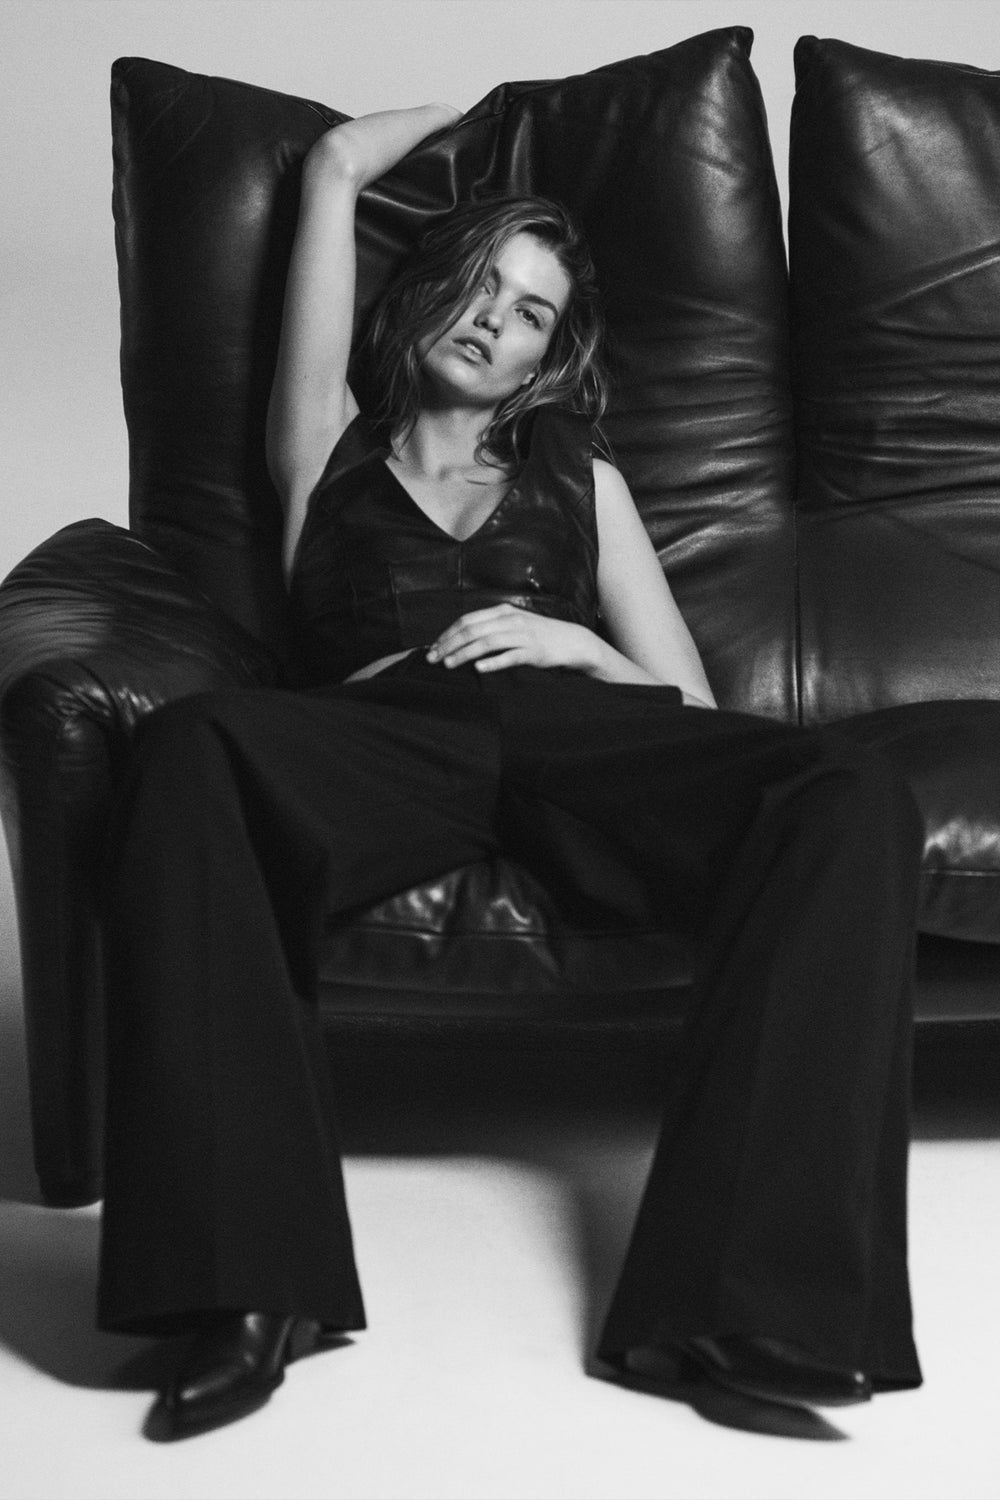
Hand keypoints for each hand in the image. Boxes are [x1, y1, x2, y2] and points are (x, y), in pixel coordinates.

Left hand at [426, 605, 599, 673]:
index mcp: (503, 612)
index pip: (468, 620)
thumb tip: (463, 637)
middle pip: (472, 630)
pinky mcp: (533, 651)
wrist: (571, 641)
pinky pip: (510, 656)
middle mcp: (510, 620)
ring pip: (487, 642)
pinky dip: (493, 662)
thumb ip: (491, 627)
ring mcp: (522, 635)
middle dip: (449, 644)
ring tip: (449, 664)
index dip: (448, 634)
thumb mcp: (513, 624)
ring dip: (464, 653)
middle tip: (433, 658)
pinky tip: (479, 668)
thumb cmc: (539, 635)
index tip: (434, 647)